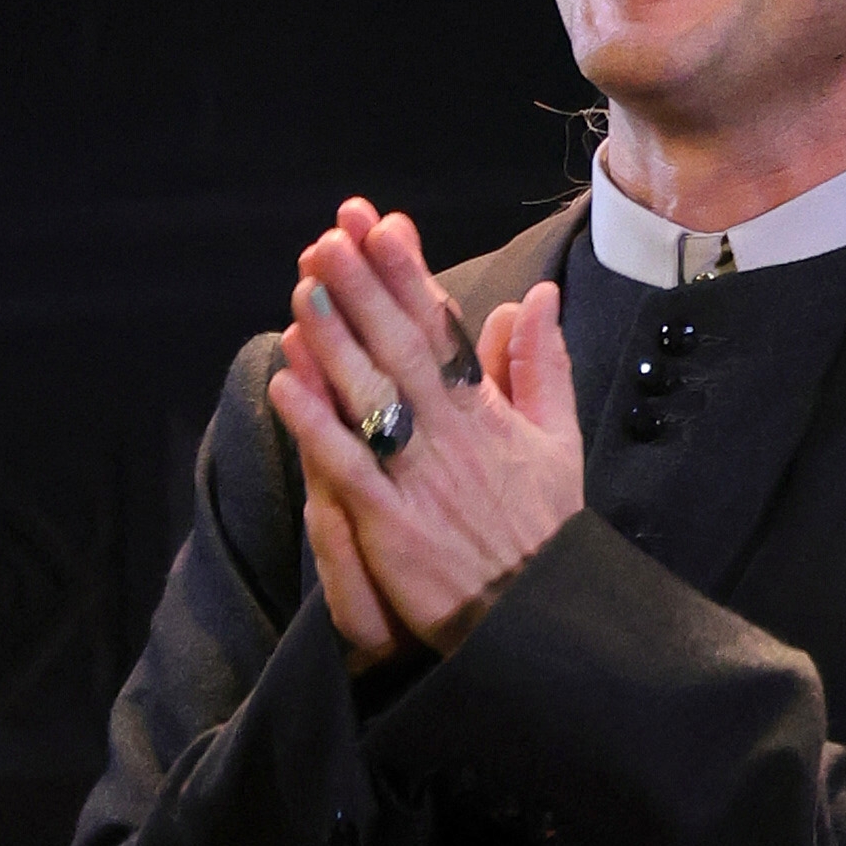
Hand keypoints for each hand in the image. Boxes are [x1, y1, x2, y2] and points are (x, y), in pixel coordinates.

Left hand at [266, 198, 584, 664]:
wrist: (543, 620)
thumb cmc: (546, 533)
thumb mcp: (559, 443)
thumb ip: (542, 367)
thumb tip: (535, 296)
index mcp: (491, 414)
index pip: (443, 330)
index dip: (410, 275)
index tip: (382, 225)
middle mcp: (455, 438)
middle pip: (402, 349)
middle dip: (364, 289)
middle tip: (329, 239)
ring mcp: (423, 482)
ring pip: (373, 397)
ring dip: (334, 340)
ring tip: (302, 288)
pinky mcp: (395, 529)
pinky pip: (350, 468)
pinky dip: (318, 425)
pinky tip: (286, 383)